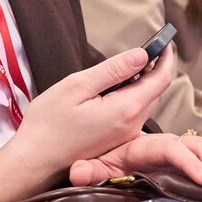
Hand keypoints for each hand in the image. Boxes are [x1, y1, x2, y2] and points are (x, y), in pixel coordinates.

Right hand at [0, 44, 179, 191]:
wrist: (34, 162)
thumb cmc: (49, 123)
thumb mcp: (77, 86)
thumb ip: (113, 71)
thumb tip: (142, 55)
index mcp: (125, 109)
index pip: (160, 80)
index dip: (166, 58)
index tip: (166, 40)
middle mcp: (132, 126)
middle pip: (156, 92)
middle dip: (157, 68)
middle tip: (151, 48)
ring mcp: (125, 137)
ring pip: (146, 103)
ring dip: (146, 83)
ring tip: (133, 64)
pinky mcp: (116, 143)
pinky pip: (134, 114)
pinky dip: (134, 96)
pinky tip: (117, 88)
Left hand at [72, 132, 201, 197]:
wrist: (109, 155)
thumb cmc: (106, 160)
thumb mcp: (97, 165)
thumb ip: (90, 170)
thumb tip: (77, 172)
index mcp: (148, 147)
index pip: (174, 148)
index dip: (192, 163)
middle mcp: (170, 146)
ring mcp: (186, 153)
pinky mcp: (196, 163)